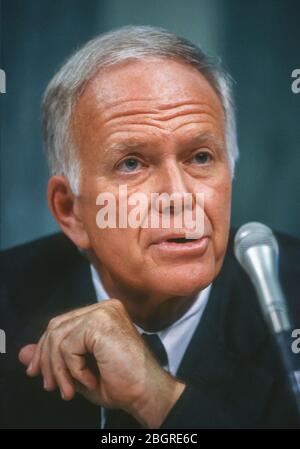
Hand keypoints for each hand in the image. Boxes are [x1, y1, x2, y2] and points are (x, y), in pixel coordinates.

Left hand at [18, 299, 185, 427]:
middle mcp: (103, 307)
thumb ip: (52, 358)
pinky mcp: (100, 323)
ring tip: (69, 389)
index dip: (44, 348)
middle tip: (49, 385)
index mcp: (102, 313)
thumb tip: (23, 353)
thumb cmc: (122, 383)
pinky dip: (73, 369)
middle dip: (46, 359)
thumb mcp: (78, 371)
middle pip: (56, 326)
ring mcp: (103, 312)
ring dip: (59, 369)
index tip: (37, 371)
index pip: (61, 323)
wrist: (146, 392)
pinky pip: (68, 346)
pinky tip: (88, 380)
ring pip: (58, 337)